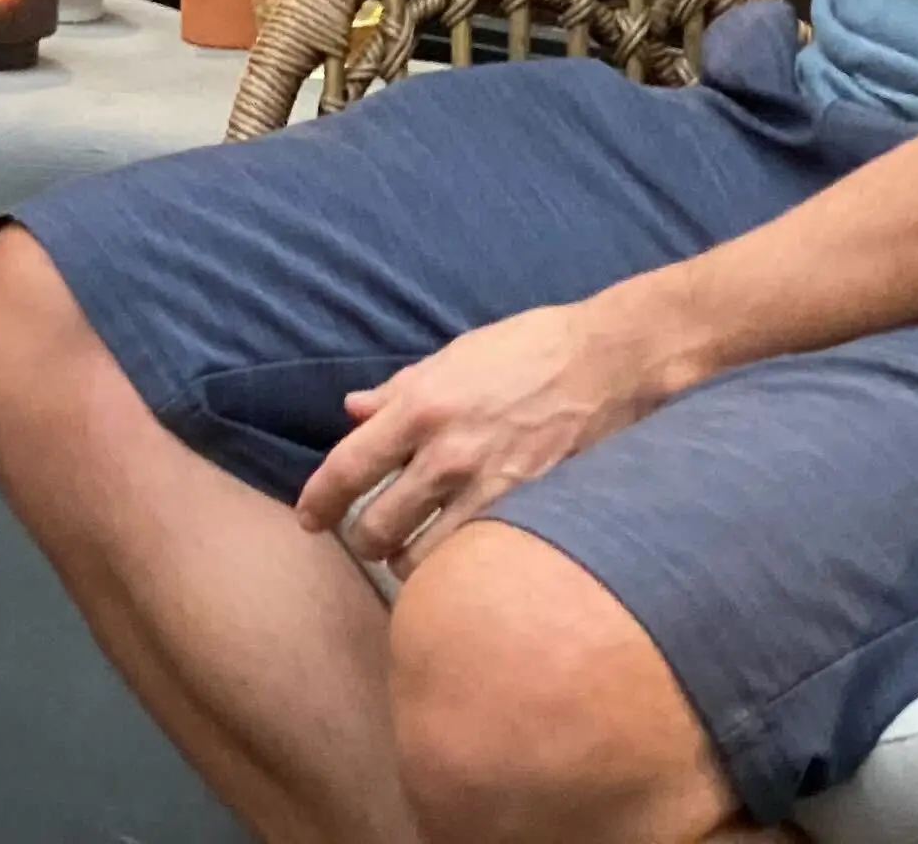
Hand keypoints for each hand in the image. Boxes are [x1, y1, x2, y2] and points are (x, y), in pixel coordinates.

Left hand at [293, 299, 680, 577]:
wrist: (608, 362)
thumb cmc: (529, 349)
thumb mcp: (454, 355)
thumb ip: (399, 389)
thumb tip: (352, 411)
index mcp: (420, 405)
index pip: (347, 467)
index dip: (319, 501)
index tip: (309, 519)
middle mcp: (446, 451)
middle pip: (376, 525)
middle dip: (364, 538)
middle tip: (369, 536)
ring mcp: (487, 487)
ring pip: (419, 557)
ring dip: (406, 561)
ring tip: (411, 552)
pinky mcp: (526, 512)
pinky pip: (471, 561)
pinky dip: (455, 569)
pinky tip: (457, 561)